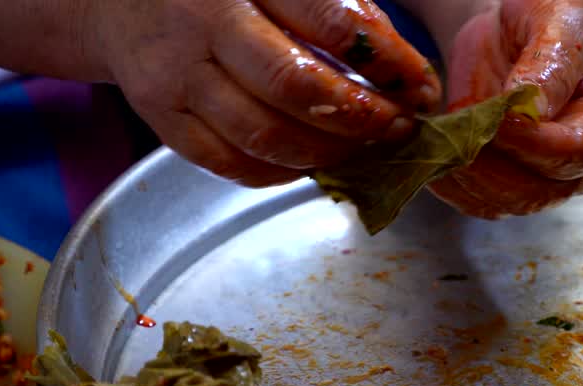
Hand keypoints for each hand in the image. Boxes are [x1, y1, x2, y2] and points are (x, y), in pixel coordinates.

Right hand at [100, 0, 441, 186]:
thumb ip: (335, 5)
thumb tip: (399, 66)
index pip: (329, 22)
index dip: (386, 62)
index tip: (420, 84)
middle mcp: (204, 23)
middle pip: (295, 86)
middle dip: (361, 116)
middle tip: (397, 127)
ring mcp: (177, 76)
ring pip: (263, 136)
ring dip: (328, 152)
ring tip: (363, 149)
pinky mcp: (162, 118)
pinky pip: (229, 164)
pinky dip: (280, 172)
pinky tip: (311, 162)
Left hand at [420, 0, 582, 217]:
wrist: (517, 23)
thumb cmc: (555, 15)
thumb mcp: (562, 23)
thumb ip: (551, 67)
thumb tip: (532, 113)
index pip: (579, 154)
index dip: (536, 143)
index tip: (501, 120)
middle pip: (538, 190)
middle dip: (493, 164)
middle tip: (461, 127)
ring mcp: (543, 178)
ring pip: (503, 202)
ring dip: (466, 175)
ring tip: (443, 136)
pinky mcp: (506, 181)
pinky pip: (477, 200)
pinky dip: (451, 184)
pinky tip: (434, 153)